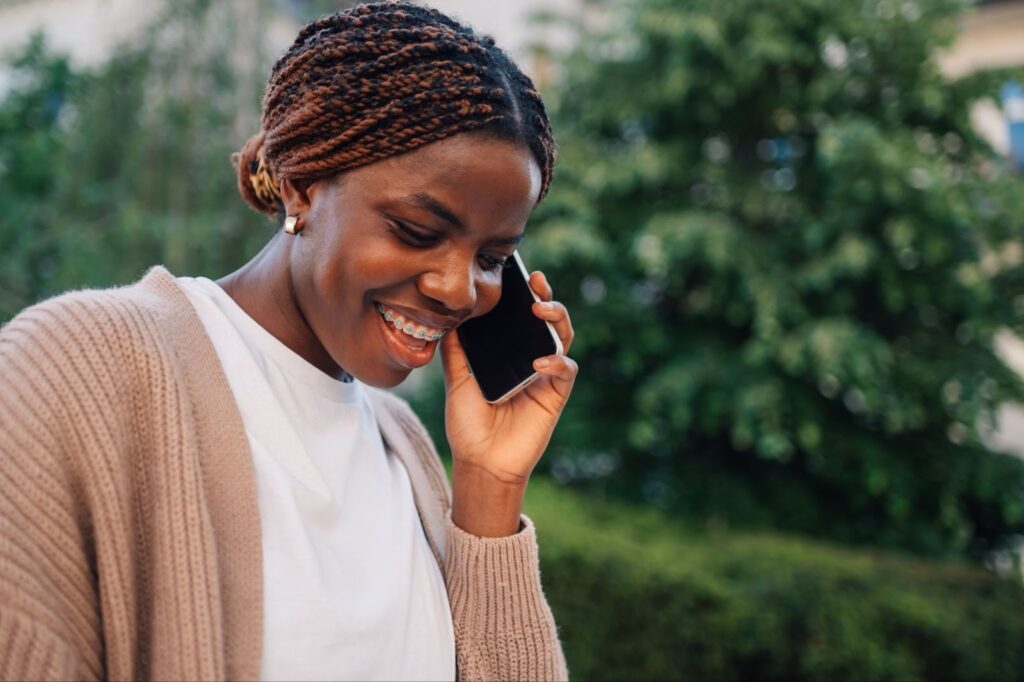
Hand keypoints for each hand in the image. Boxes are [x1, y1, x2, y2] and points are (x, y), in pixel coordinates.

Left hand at [441, 271, 577, 534]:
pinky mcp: (555, 395)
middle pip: (547, 320)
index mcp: (508, 351)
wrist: (480, 462)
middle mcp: (530, 358)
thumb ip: (455, 349)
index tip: (518, 273)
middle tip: (536, 283)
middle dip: (546, 297)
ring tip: (542, 309)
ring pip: (562, 337)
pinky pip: (565, 370)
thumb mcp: (456, 380)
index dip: (523, 293)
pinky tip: (540, 361)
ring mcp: (545, 374)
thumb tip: (446, 315)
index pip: (520, 316)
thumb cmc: (469, 423)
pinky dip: (556, 361)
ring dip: (557, 319)